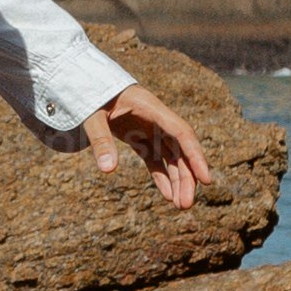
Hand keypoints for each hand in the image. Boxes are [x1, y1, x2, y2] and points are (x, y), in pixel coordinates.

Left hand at [81, 85, 207, 210]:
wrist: (84, 84)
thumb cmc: (91, 94)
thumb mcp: (93, 115)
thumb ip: (101, 139)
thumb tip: (108, 170)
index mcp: (151, 108)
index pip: (181, 133)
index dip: (195, 155)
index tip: (206, 179)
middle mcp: (157, 120)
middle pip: (179, 150)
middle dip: (186, 177)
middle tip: (186, 205)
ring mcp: (149, 129)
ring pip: (171, 157)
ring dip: (178, 180)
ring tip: (180, 206)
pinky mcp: (140, 138)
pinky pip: (155, 160)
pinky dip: (162, 177)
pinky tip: (168, 196)